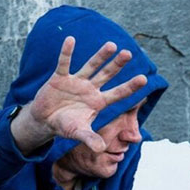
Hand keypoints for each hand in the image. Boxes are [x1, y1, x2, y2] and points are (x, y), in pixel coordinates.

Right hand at [11, 36, 146, 154]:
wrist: (45, 120)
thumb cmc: (66, 126)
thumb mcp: (78, 133)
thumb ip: (90, 139)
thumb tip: (102, 150)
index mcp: (98, 102)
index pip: (118, 94)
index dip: (130, 87)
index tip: (144, 79)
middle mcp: (90, 89)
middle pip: (107, 75)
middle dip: (117, 65)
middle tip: (128, 54)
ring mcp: (76, 81)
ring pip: (91, 66)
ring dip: (100, 56)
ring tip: (112, 45)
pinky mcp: (60, 78)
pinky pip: (64, 63)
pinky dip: (66, 53)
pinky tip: (70, 40)